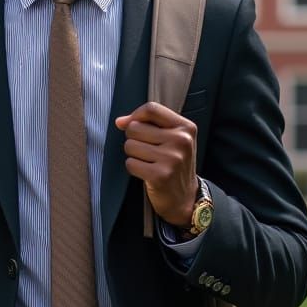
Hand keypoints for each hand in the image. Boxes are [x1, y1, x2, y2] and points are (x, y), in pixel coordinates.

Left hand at [115, 102, 197, 228]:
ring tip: (149, 162)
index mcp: (186, 128)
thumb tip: (120, 122)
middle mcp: (181, 141)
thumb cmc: (174, 164)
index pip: (152, 108)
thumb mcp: (172, 139)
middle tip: (148, 151)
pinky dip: (134, 168)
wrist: (185, 198)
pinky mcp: (160, 175)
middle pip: (135, 127)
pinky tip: (147, 173)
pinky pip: (130, 163)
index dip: (135, 115)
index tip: (131, 124)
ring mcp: (172, 159)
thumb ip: (148, 125)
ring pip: (130, 146)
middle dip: (134, 139)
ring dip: (134, 155)